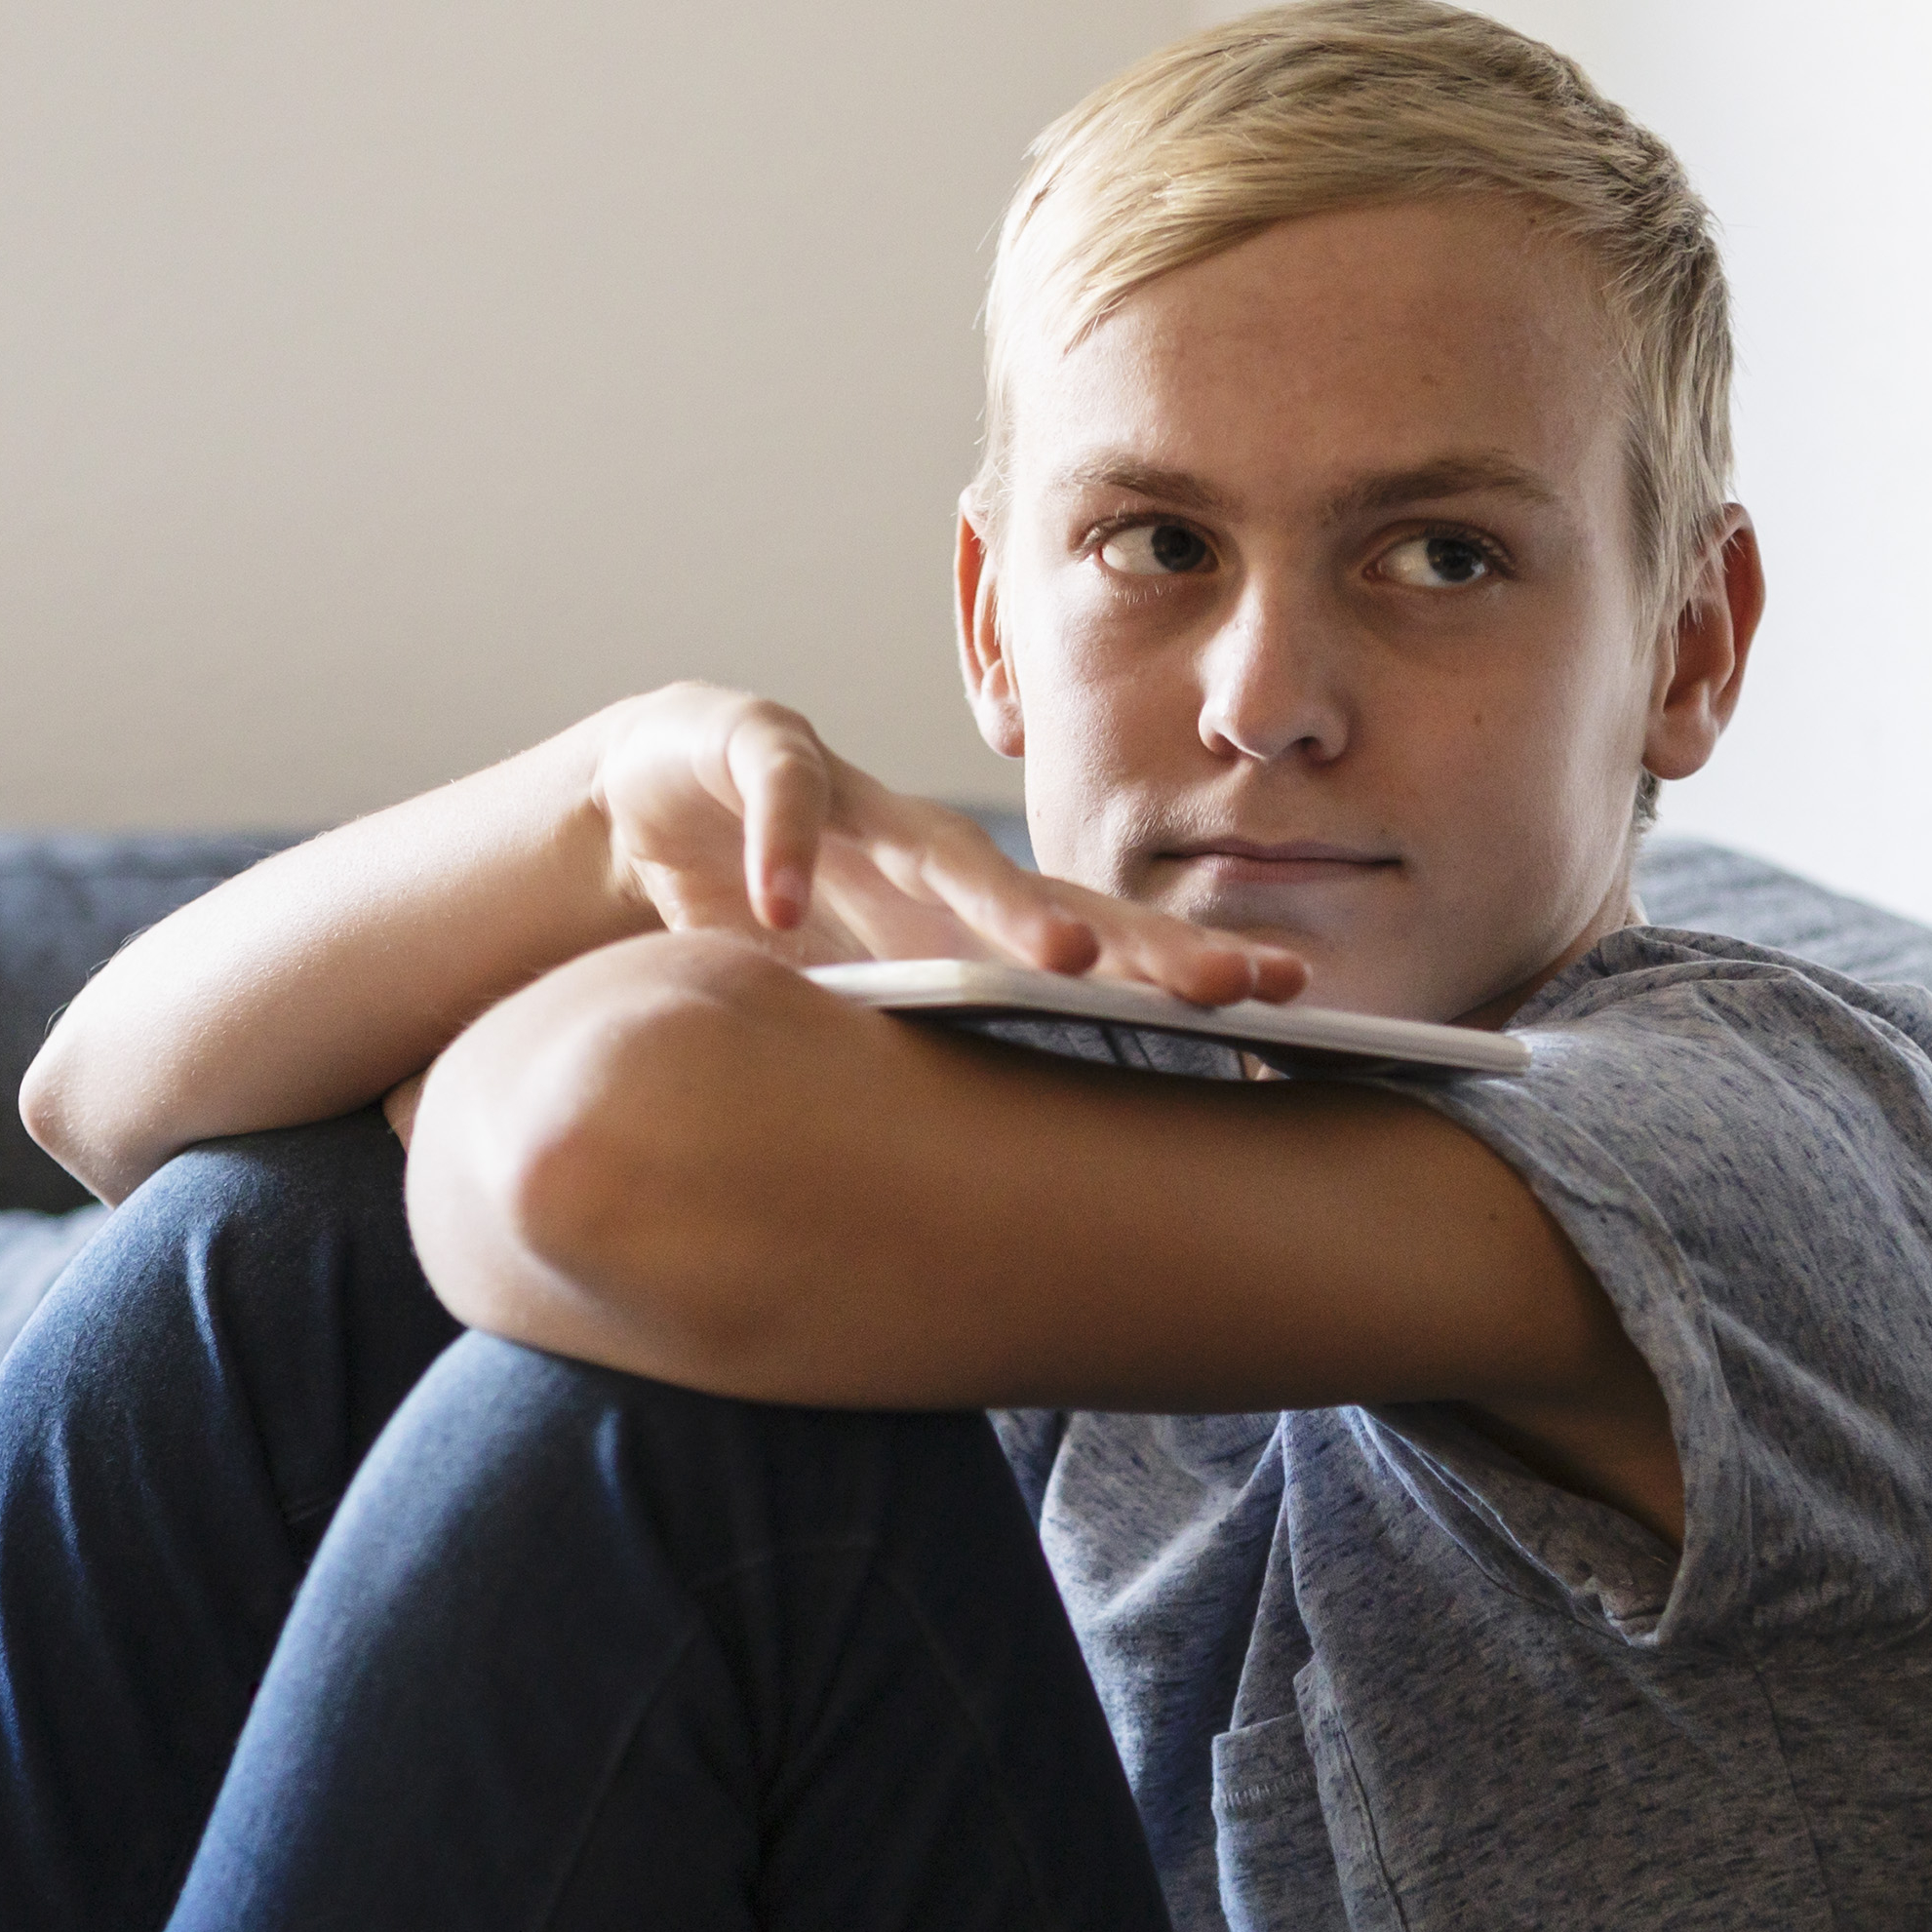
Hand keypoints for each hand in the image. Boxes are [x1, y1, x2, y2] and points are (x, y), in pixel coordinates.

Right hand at [579, 685, 1304, 1010]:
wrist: (647, 798)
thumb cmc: (775, 906)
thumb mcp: (850, 995)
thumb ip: (923, 1052)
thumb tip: (1015, 1179)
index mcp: (960, 916)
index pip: (1094, 945)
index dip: (1182, 969)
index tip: (1284, 1006)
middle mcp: (929, 851)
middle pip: (1055, 896)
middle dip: (1145, 943)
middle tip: (1227, 987)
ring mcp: (851, 798)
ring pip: (942, 846)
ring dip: (1003, 901)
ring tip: (1064, 956)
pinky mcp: (752, 751)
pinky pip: (782, 797)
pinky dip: (782, 848)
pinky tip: (781, 904)